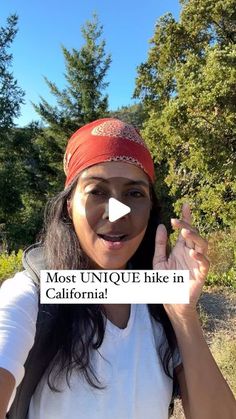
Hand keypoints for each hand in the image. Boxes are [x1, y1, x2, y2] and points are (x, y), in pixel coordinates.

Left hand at [153, 203, 209, 319]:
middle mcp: (190, 253)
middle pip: (194, 234)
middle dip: (187, 225)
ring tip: (184, 232)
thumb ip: (160, 244)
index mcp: (180, 249)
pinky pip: (205, 263)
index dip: (186, 217)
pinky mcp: (201, 274)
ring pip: (202, 245)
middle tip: (176, 221)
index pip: (185, 230)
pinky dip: (200, 257)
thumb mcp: (158, 260)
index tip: (185, 205)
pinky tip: (192, 253)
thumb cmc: (165, 282)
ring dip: (195, 237)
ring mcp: (196, 263)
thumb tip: (161, 226)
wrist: (170, 303)